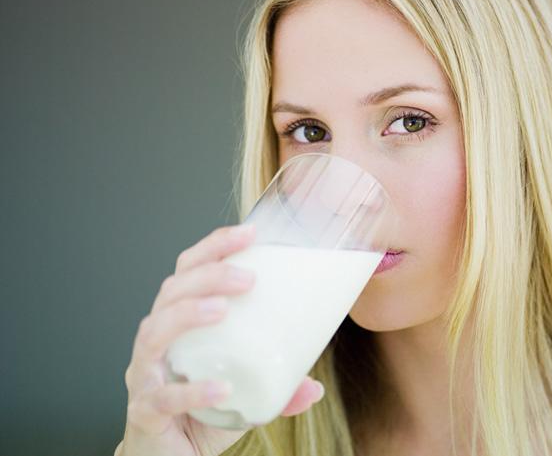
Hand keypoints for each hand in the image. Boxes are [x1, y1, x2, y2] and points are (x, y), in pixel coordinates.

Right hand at [116, 224, 325, 455]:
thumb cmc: (197, 411)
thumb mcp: (243, 390)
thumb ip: (276, 387)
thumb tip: (314, 387)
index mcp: (178, 322)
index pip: (189, 269)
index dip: (214, 246)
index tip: (251, 232)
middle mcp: (157, 340)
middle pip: (171, 291)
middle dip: (208, 275)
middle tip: (247, 277)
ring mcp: (145, 373)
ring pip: (156, 332)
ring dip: (189, 314)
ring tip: (222, 309)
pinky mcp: (145, 410)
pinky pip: (163, 396)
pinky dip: (192, 390)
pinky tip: (220, 386)